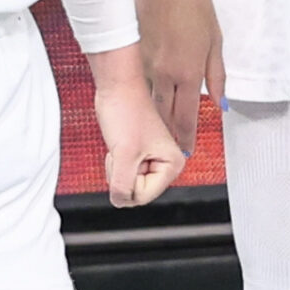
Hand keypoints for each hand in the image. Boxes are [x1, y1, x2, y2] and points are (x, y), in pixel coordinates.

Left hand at [96, 66, 188, 207]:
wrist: (117, 88)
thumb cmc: (126, 111)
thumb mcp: (124, 156)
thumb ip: (123, 186)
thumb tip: (120, 201)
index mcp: (173, 164)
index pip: (144, 195)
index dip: (129, 180)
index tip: (130, 156)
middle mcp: (166, 163)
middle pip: (137, 192)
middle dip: (123, 175)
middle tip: (125, 150)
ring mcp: (152, 160)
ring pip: (128, 184)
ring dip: (118, 168)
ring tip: (123, 145)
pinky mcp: (138, 156)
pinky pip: (123, 174)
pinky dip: (115, 163)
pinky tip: (119, 146)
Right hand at [139, 0, 225, 143]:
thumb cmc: (193, 4)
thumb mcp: (214, 41)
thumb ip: (216, 75)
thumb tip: (220, 102)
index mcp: (187, 72)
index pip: (186, 116)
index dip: (186, 137)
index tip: (185, 150)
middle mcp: (164, 74)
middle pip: (164, 115)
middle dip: (168, 134)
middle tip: (171, 147)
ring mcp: (145, 65)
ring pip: (149, 102)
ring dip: (155, 119)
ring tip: (158, 132)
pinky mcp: (133, 55)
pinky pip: (139, 84)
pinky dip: (143, 97)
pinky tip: (143, 104)